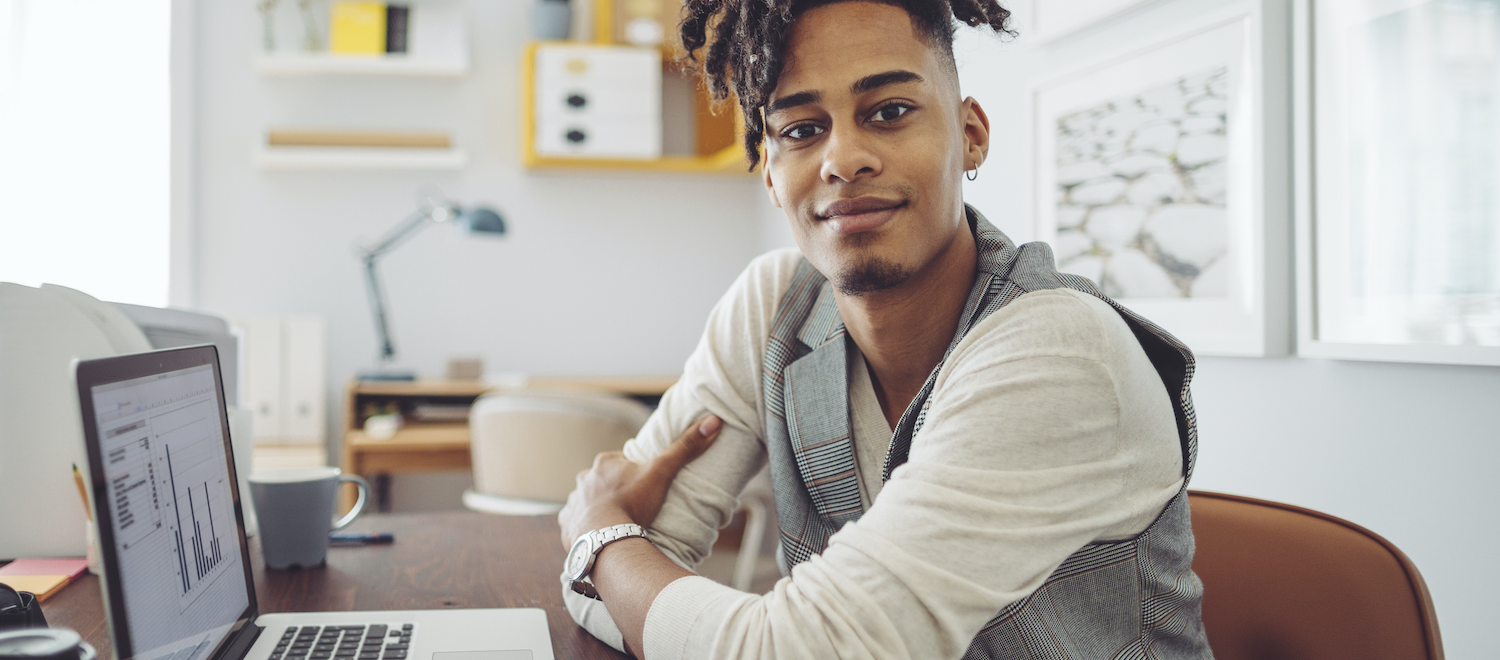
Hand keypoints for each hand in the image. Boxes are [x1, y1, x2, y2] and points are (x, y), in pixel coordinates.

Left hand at [559, 415, 721, 546]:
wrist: (607, 539)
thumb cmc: (633, 503)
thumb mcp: (662, 472)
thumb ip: (685, 447)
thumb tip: (713, 421)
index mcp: (605, 463)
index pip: (620, 463)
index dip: (633, 474)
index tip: (644, 488)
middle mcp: (585, 480)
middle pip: (603, 482)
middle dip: (614, 492)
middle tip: (633, 508)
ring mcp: (573, 503)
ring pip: (588, 503)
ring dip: (599, 511)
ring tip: (618, 526)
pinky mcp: (567, 526)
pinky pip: (575, 524)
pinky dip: (585, 529)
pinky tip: (599, 538)